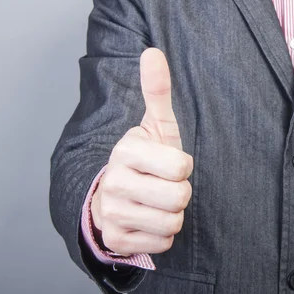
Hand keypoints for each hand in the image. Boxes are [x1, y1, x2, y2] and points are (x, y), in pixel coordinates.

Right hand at [91, 48, 192, 255]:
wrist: (112, 197)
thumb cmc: (145, 159)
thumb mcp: (155, 126)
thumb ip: (157, 91)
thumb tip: (153, 51)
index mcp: (126, 151)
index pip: (181, 167)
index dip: (182, 166)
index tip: (168, 163)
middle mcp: (114, 183)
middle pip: (179, 197)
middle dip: (179, 192)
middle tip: (163, 185)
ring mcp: (112, 214)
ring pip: (172, 222)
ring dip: (172, 214)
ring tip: (156, 202)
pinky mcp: (116, 241)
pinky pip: (163, 243)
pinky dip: (161, 235)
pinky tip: (146, 221)